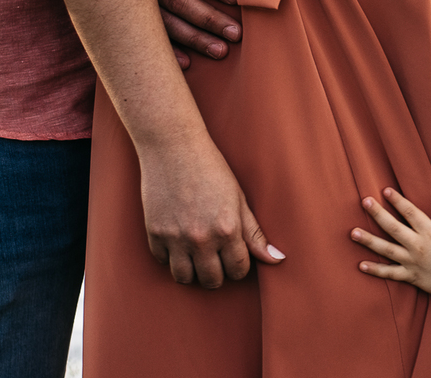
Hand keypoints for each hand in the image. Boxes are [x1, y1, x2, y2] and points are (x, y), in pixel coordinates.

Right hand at [139, 135, 284, 287]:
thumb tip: (277, 259)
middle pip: (212, 281)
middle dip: (218, 274)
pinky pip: (162, 261)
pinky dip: (170, 257)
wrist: (175, 149)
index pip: (238, 270)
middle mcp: (201, 239)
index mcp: (227, 230)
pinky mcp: (154, 234)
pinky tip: (178, 241)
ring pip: (184, 278)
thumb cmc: (212, 170)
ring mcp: (175, 238)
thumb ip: (255, 234)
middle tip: (217, 259)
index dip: (239, 268)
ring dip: (193, 272)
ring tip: (198, 256)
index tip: (235, 258)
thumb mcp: (239, 200)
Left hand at [352, 189, 430, 303]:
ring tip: (353, 232)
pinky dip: (375, 270)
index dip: (398, 200)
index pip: (410, 212)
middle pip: (393, 227)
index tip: (386, 190)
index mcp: (430, 233)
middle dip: (377, 213)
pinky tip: (361, 265)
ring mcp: (411, 262)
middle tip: (364, 201)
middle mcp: (417, 246)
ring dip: (369, 240)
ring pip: (385, 249)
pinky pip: (389, 273)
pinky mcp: (410, 276)